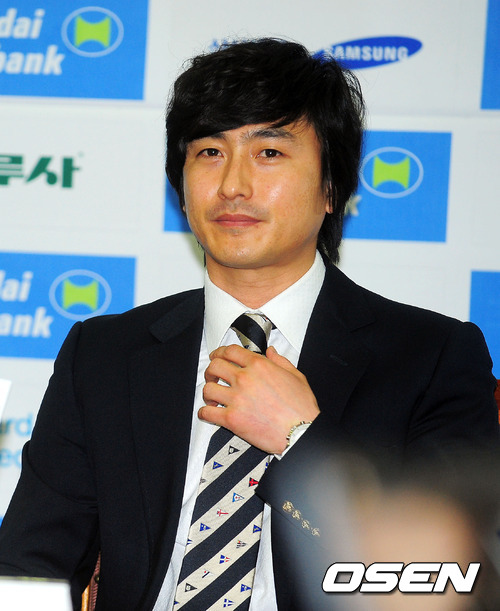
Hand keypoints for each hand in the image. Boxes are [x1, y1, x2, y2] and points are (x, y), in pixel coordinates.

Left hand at [199, 344, 319, 453]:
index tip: (217, 356)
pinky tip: (209, 413)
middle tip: (213, 376)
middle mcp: (245, 379)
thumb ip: (281, 361)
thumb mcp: (296, 376)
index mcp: (259, 366)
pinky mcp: (232, 419)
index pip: (230, 351)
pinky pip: (207, 413)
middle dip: (211, 370)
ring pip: (208, 388)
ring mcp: (237, 399)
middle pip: (215, 366)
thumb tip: (272, 352)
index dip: (220, 352)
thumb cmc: (301, 408)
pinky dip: (204, 413)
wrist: (301, 432)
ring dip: (208, 392)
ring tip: (212, 397)